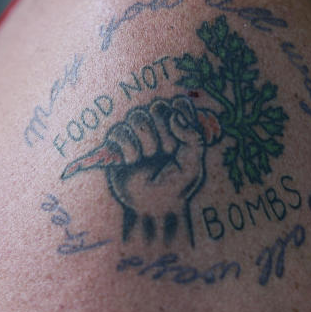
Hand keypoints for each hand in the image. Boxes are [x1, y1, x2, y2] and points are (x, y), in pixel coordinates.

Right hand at [103, 95, 212, 245]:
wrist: (155, 208)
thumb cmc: (177, 186)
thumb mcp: (193, 163)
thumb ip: (192, 137)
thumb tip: (174, 115)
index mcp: (178, 128)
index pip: (179, 103)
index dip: (181, 115)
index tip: (182, 137)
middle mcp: (157, 127)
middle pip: (157, 107)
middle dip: (163, 129)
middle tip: (168, 151)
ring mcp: (136, 135)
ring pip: (137, 116)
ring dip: (146, 137)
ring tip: (149, 157)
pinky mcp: (117, 146)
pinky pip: (119, 131)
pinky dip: (128, 146)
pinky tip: (133, 162)